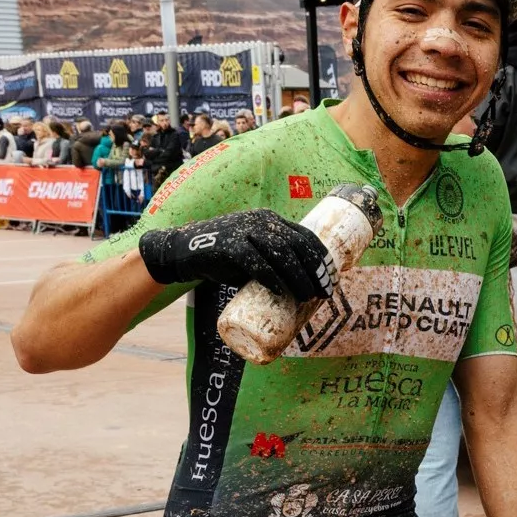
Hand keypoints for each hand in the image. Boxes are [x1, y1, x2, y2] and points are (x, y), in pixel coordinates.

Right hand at [137, 209, 334, 301]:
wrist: (183, 252)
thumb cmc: (224, 258)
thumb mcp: (254, 254)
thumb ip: (274, 261)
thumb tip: (303, 286)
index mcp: (271, 221)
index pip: (305, 236)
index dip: (321, 257)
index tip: (332, 277)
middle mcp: (260, 222)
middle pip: (298, 244)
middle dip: (315, 269)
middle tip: (324, 292)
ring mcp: (244, 231)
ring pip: (281, 252)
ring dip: (298, 276)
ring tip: (307, 295)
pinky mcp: (228, 246)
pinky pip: (255, 261)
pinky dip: (270, 277)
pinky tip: (280, 291)